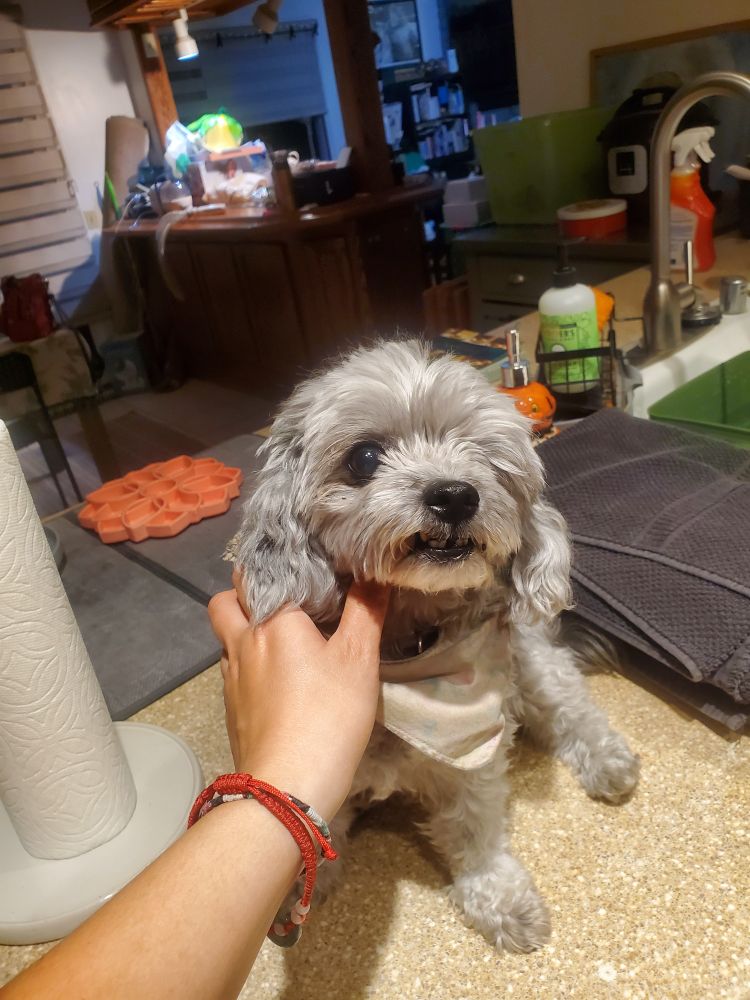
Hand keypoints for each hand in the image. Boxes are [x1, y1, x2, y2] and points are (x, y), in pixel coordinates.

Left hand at [208, 581, 389, 820]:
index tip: (297, 565)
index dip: (272, 564)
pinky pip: (232, 670)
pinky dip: (248, 664)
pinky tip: (276, 679)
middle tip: (280, 600)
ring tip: (280, 638)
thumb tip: (373, 575)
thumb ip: (366, 613)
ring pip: (226, 637)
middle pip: (225, 601)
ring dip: (244, 630)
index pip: (255, 574)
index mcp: (272, 620)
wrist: (287, 787)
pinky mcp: (231, 708)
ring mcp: (231, 678)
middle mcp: (242, 642)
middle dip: (244, 594)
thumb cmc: (327, 715)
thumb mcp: (359, 660)